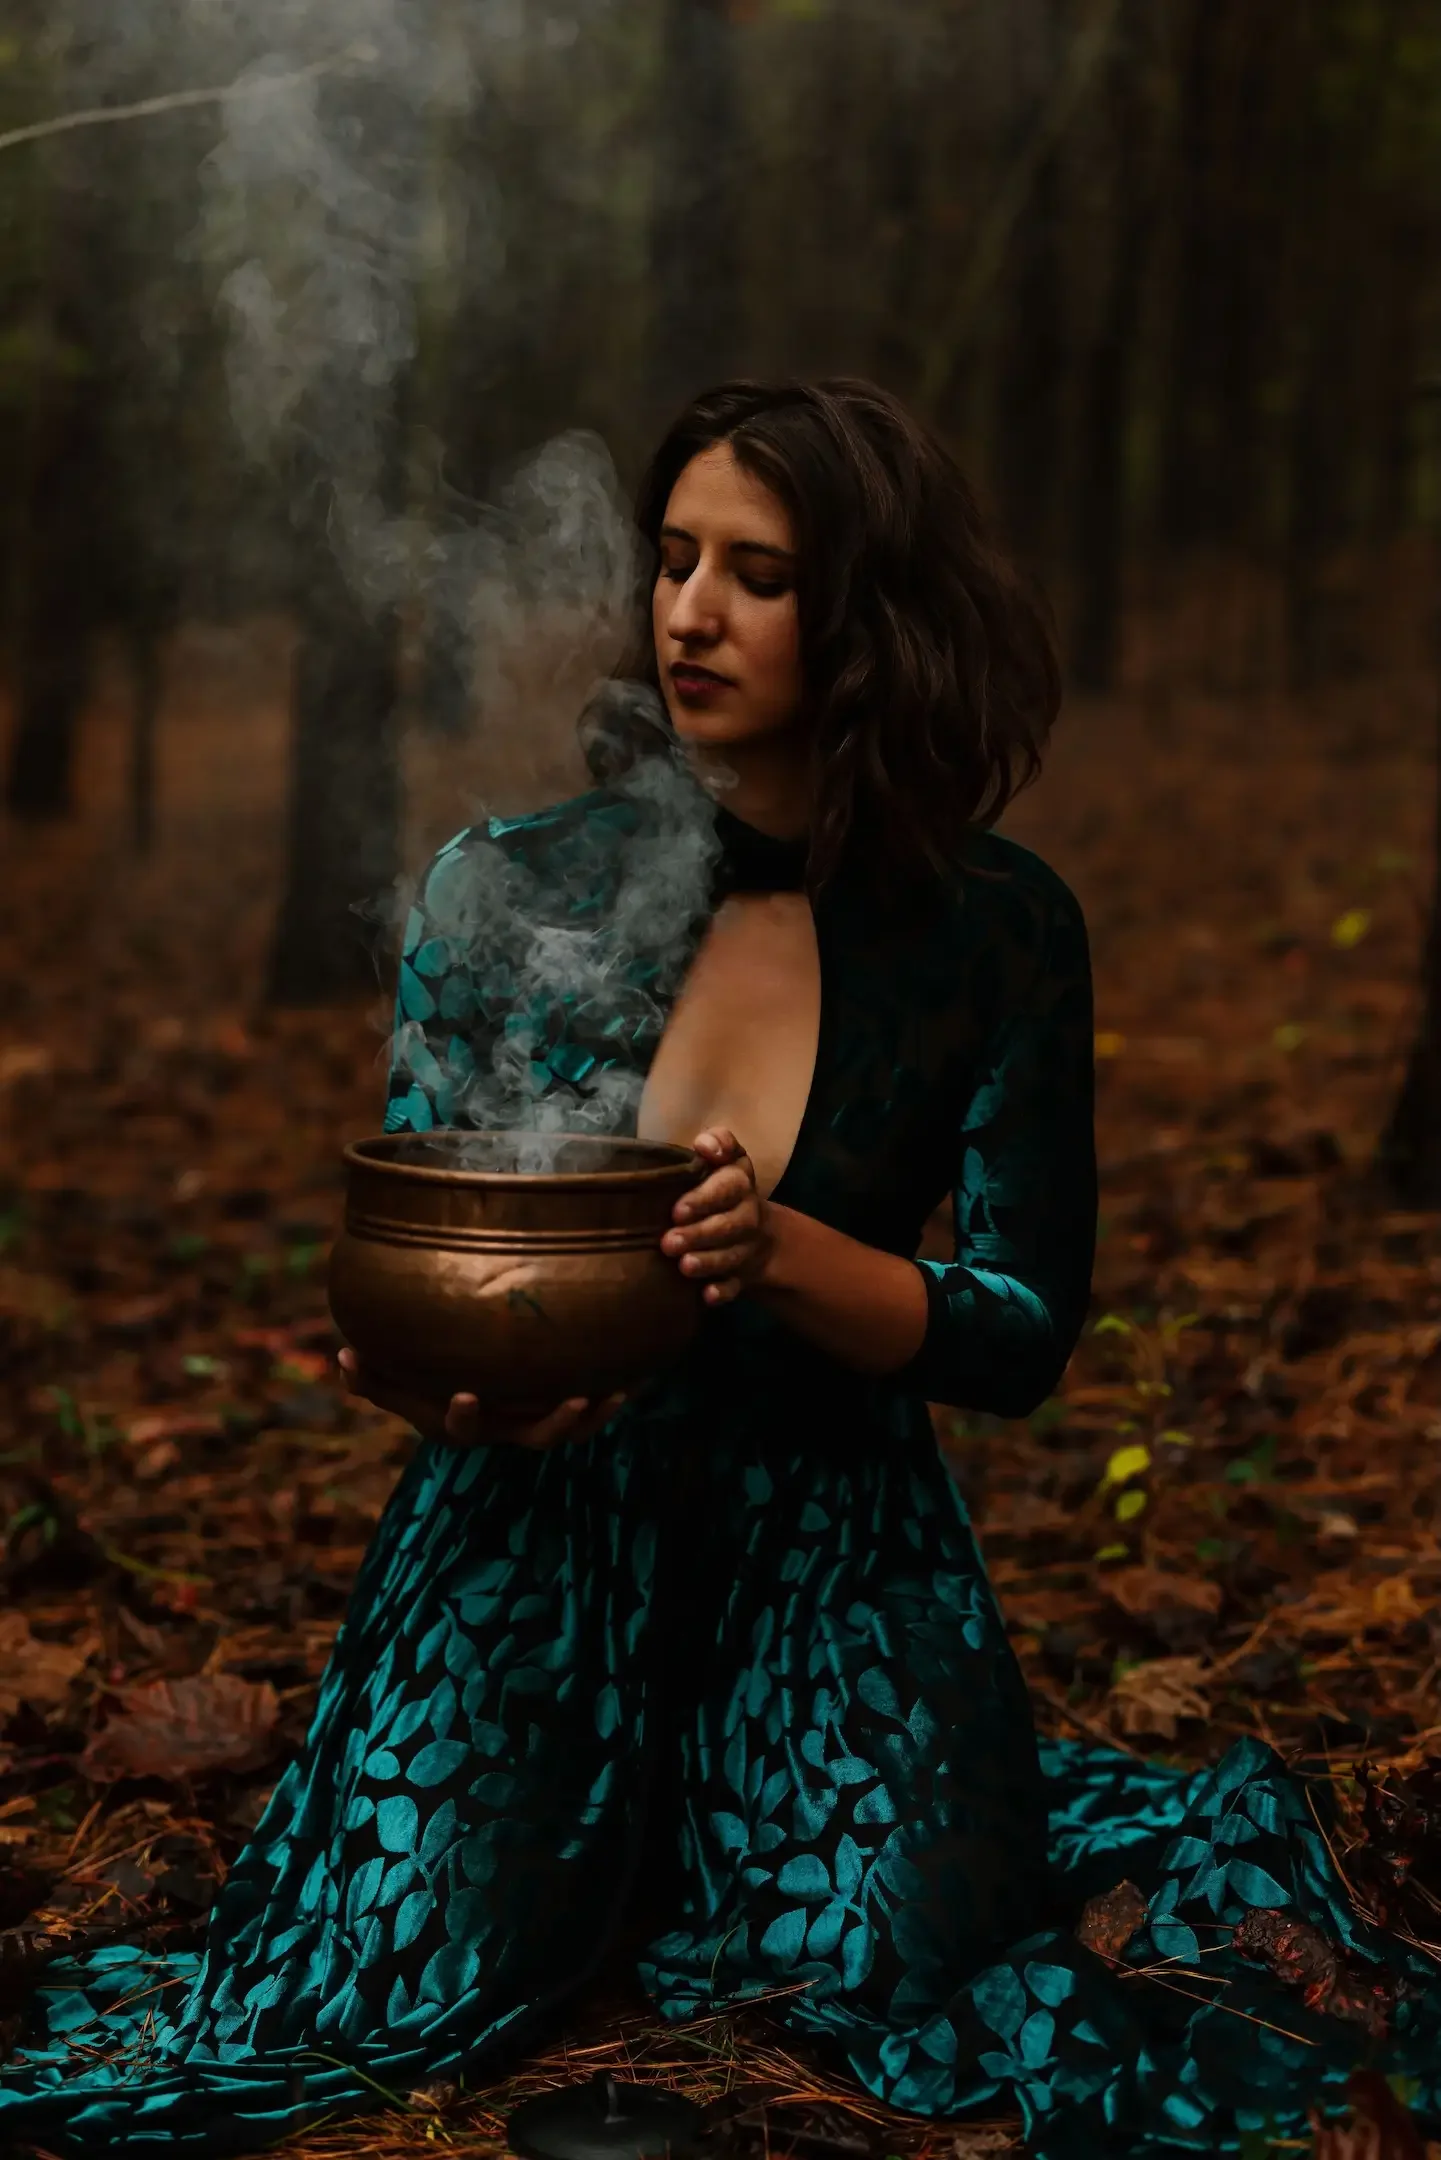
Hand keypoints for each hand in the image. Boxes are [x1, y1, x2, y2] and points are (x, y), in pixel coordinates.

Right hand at [337, 1347, 624, 1449]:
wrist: (463, 1394)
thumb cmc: (422, 1384)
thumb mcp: (394, 1384)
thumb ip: (370, 1376)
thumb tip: (342, 1357)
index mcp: (465, 1424)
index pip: (464, 1428)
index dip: (464, 1417)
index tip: (466, 1395)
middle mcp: (505, 1429)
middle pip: (534, 1439)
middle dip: (554, 1423)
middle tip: (573, 1401)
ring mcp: (533, 1423)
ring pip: (568, 1431)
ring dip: (591, 1416)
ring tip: (611, 1393)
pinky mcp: (555, 1411)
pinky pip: (588, 1414)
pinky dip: (607, 1402)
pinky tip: (632, 1377)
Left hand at [662, 1127, 770, 1306]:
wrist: (757, 1234)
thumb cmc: (720, 1189)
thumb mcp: (724, 1160)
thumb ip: (718, 1143)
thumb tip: (705, 1143)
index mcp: (740, 1182)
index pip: (730, 1185)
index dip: (706, 1198)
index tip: (677, 1209)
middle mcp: (748, 1214)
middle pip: (731, 1224)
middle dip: (700, 1233)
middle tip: (668, 1242)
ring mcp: (746, 1246)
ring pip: (732, 1255)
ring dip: (708, 1261)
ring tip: (683, 1266)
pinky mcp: (742, 1274)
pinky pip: (736, 1285)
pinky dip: (722, 1291)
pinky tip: (706, 1295)